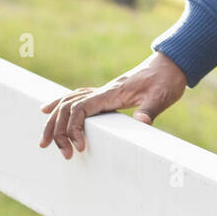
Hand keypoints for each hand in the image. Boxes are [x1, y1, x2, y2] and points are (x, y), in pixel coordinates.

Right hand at [38, 51, 187, 159]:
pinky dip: (61, 104)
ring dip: (55, 119)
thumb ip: (150, 109)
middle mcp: (104, 91)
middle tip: (58, 152)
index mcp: (112, 93)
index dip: (73, 128)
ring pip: (69, 101)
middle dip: (57, 128)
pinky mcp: (107, 93)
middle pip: (68, 106)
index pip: (81, 108)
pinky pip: (77, 97)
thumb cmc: (166, 80)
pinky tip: (50, 109)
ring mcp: (104, 91)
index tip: (80, 147)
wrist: (171, 63)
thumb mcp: (162, 96)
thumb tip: (142, 122)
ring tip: (45, 140)